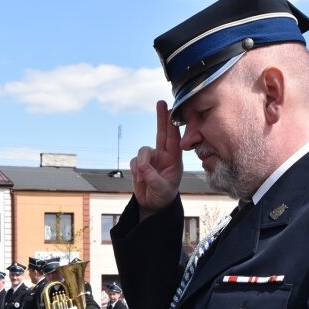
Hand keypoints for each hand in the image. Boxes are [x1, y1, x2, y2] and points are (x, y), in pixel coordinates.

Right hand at [130, 100, 182, 216]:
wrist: (153, 205)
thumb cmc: (164, 196)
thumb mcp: (162, 188)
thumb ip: (152, 177)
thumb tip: (141, 166)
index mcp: (174, 159)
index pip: (174, 138)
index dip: (172, 124)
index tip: (171, 111)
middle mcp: (163, 156)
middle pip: (161, 133)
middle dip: (161, 118)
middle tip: (160, 103)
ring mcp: (151, 159)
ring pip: (143, 151)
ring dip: (141, 162)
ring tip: (142, 177)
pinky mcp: (139, 164)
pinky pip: (134, 161)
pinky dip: (135, 170)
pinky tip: (139, 179)